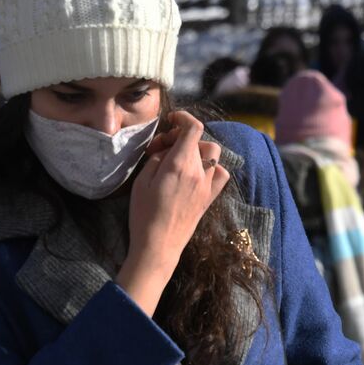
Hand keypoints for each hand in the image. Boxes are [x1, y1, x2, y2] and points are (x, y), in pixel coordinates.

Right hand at [117, 112, 229, 315]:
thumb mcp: (141, 181)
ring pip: (214, 154)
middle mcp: (198, 172)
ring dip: (199, 150)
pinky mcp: (209, 198)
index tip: (172, 120)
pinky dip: (213, 168)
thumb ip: (157, 159)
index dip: (183, 118)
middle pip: (201, 139)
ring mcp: (207, 186)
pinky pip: (222, 174)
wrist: (158, 246)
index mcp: (179, 164)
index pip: (193, 127)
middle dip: (183, 137)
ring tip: (181, 159)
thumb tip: (166, 151)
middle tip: (162, 149)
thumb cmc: (144, 215)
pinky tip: (197, 174)